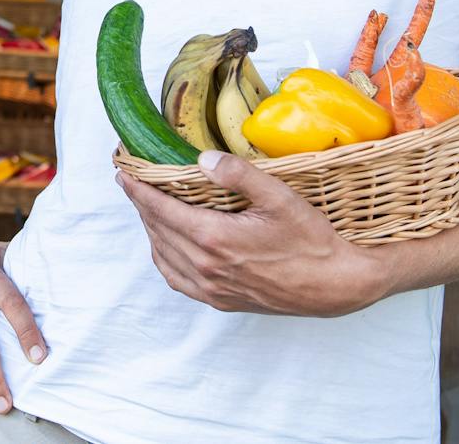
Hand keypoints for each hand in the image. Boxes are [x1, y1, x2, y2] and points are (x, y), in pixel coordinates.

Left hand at [117, 150, 384, 316]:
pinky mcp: (221, 300)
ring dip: (152, 230)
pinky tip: (169, 245)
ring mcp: (211, 287)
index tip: (122, 172)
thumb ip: (240, 175)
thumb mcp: (280, 197)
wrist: (336, 285)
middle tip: (134, 183)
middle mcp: (205, 266)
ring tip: (150, 207)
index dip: (137, 189)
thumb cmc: (312, 239)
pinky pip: (177, 279)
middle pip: (157, 230)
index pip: (160, 209)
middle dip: (142, 204)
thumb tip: (203, 159)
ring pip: (163, 255)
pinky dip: (165, 258)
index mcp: (213, 238)